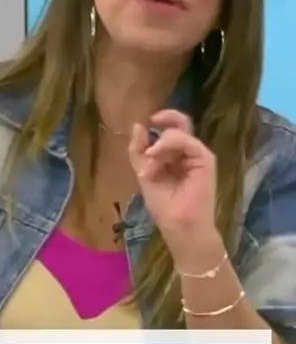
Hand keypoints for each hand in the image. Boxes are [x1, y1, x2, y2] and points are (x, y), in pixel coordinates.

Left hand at [128, 110, 217, 251]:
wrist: (179, 226)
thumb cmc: (164, 206)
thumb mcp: (145, 174)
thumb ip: (139, 151)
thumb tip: (137, 125)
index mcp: (176, 156)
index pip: (171, 131)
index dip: (161, 122)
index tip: (146, 122)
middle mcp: (189, 153)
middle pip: (182, 124)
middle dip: (167, 117)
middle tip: (153, 120)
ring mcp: (198, 156)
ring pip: (180, 132)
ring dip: (160, 145)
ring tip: (151, 162)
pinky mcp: (206, 160)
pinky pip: (187, 142)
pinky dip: (168, 145)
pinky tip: (156, 157)